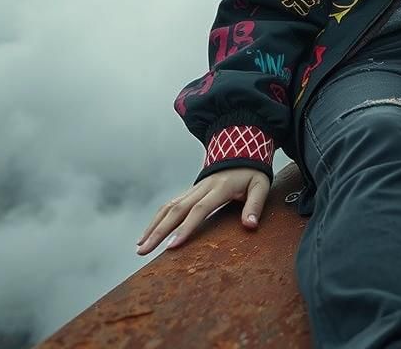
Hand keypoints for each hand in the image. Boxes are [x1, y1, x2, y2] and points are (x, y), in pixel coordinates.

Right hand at [136, 167, 269, 254]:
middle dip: (158, 231)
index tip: (172, 246)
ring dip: (153, 226)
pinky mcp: (190, 191)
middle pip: (177, 209)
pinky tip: (148, 233)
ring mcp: (194, 188)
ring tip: (140, 246)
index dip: (186, 227)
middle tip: (143, 251)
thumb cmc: (252, 172)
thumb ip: (255, 204)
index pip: (200, 209)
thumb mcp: (261, 185)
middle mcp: (203, 187)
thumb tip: (250, 225)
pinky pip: (170, 204)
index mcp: (221, 187)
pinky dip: (157, 218)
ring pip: (169, 206)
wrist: (242, 149)